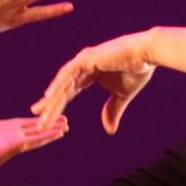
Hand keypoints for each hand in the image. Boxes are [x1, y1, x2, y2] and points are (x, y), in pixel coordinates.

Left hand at [0, 105, 68, 175]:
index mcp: (1, 131)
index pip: (21, 124)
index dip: (33, 121)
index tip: (45, 117)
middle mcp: (10, 137)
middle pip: (34, 129)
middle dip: (48, 125)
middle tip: (64, 121)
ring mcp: (14, 141)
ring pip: (38, 134)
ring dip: (52, 130)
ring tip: (66, 125)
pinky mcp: (16, 145)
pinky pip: (35, 139)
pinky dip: (48, 135)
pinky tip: (59, 132)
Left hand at [31, 30, 156, 133]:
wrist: (147, 54)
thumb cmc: (138, 70)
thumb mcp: (122, 96)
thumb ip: (112, 110)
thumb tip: (109, 131)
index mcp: (89, 73)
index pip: (69, 92)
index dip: (58, 106)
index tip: (48, 120)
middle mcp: (82, 66)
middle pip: (62, 89)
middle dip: (49, 106)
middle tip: (38, 121)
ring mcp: (83, 60)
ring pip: (63, 83)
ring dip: (51, 99)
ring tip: (40, 114)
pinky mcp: (87, 58)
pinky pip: (69, 73)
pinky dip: (58, 84)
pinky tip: (49, 96)